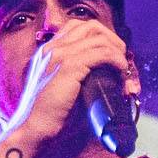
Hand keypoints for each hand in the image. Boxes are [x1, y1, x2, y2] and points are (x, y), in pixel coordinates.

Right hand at [6, 18, 136, 152]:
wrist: (34, 130)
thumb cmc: (50, 116)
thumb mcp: (63, 88)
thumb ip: (78, 76)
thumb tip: (107, 75)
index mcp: (48, 51)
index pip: (78, 28)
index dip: (100, 38)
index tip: (113, 55)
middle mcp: (52, 48)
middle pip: (90, 27)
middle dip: (112, 40)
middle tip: (122, 59)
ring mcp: (59, 55)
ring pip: (98, 37)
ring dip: (117, 51)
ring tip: (123, 68)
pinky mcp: (69, 67)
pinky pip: (102, 53)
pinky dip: (116, 60)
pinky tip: (121, 71)